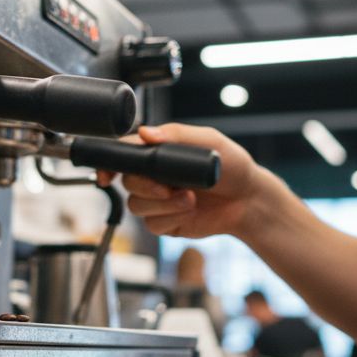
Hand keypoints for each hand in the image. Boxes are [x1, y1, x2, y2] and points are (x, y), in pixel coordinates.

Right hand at [98, 123, 264, 238]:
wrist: (249, 200)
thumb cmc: (233, 166)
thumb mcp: (209, 141)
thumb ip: (177, 135)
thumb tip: (145, 133)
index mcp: (160, 152)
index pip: (124, 154)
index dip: (109, 164)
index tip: (108, 174)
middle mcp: (155, 176)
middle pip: (127, 181)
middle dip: (146, 186)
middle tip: (168, 187)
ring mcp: (159, 200)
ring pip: (136, 205)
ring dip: (162, 204)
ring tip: (190, 199)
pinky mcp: (166, 221)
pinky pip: (152, 224)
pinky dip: (170, 217)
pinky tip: (190, 210)